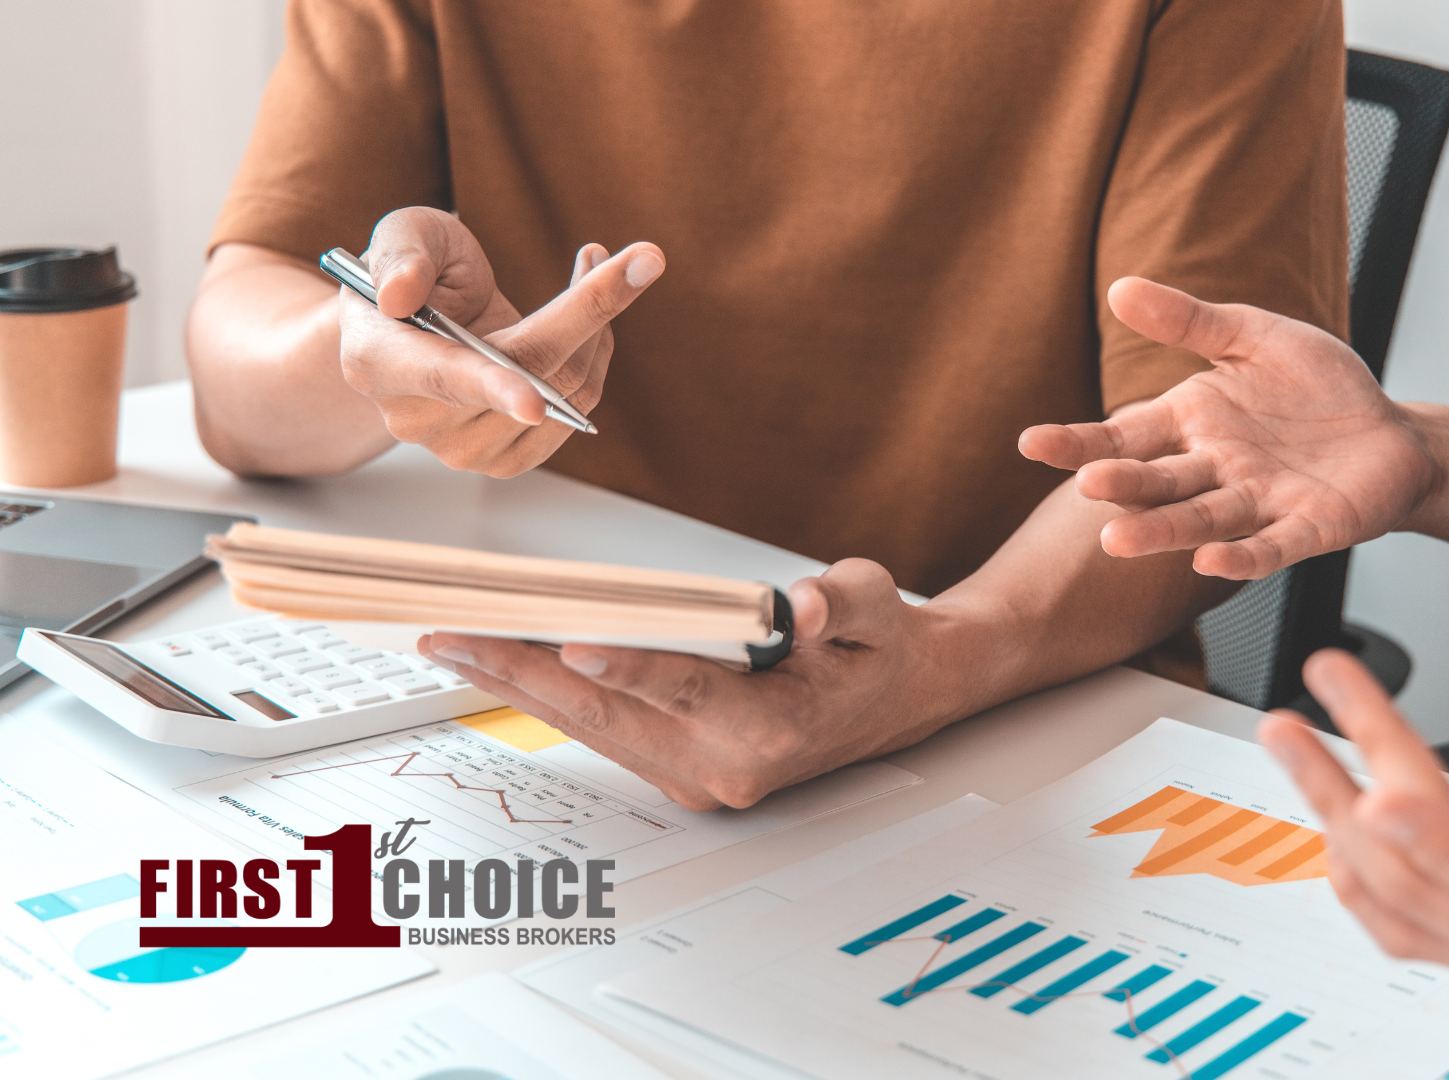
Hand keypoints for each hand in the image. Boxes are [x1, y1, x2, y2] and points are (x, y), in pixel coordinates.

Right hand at [339, 206, 664, 476]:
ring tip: (592, 268)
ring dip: (597, 325)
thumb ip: (401, 254)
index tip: (532, 401)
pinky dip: (595, 356)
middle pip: (531, 375)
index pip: (446, 378)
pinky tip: (586, 324)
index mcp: (380, 363)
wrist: (418, 328)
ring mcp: (463, 450)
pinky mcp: (508, 461)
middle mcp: (417, 420)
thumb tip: (401, 293)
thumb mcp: (404, 235)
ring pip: (566, 392)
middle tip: (641, 257)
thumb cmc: (413, 274)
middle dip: (591, 310)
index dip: (493, 387)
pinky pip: (576, 410)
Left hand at [417, 559, 967, 810]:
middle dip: (523, 671)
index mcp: (775, 729)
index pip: (688, 689)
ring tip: (453, 643)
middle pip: (609, 714)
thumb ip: (840, 602)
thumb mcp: (875, 603)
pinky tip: (506, 663)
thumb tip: (806, 607)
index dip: (630, 666)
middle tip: (452, 634)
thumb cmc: (879, 646)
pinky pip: (603, 730)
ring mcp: (698, 777)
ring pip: (592, 726)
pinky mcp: (679, 770)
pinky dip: (550, 695)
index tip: (573, 645)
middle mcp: (726, 766)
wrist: (899, 698)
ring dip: (519, 684)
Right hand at [1019, 277, 1433, 578]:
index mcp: (1193, 421)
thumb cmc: (1320, 386)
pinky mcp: (1306, 528)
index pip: (1124, 436)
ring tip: (1118, 541)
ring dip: (1161, 531)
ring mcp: (1258, 502)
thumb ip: (1189, 321)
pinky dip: (1240, 556)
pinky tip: (1210, 560)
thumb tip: (1119, 288)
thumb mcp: (1253, 336)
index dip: (1079, 442)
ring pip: (1201, 520)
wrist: (1392, 433)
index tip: (1031, 443)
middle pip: (1158, 482)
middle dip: (1123, 486)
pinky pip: (1269, 547)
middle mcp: (1215, 468)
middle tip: (1086, 486)